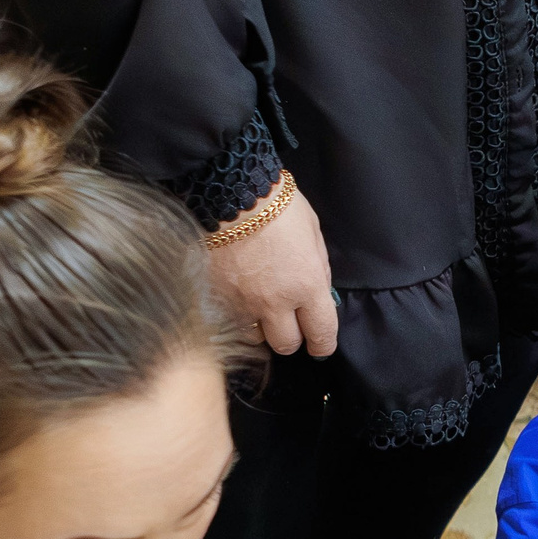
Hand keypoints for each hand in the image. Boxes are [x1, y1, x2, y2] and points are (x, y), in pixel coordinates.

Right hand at [208, 181, 336, 356]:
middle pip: (286, 346)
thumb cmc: (276, 204)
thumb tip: (320, 290)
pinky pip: (229, 320)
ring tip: (261, 304)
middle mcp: (274, 302)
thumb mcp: (313, 231)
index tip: (320, 345)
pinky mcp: (214, 297)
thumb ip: (318, 267)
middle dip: (292, 337)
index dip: (323, 345)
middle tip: (291, 322)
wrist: (228, 192)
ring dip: (262, 327)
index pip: (321, 334)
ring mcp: (241, 303)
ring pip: (255, 337)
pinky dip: (237, 315)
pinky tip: (238, 295)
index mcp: (306, 285)